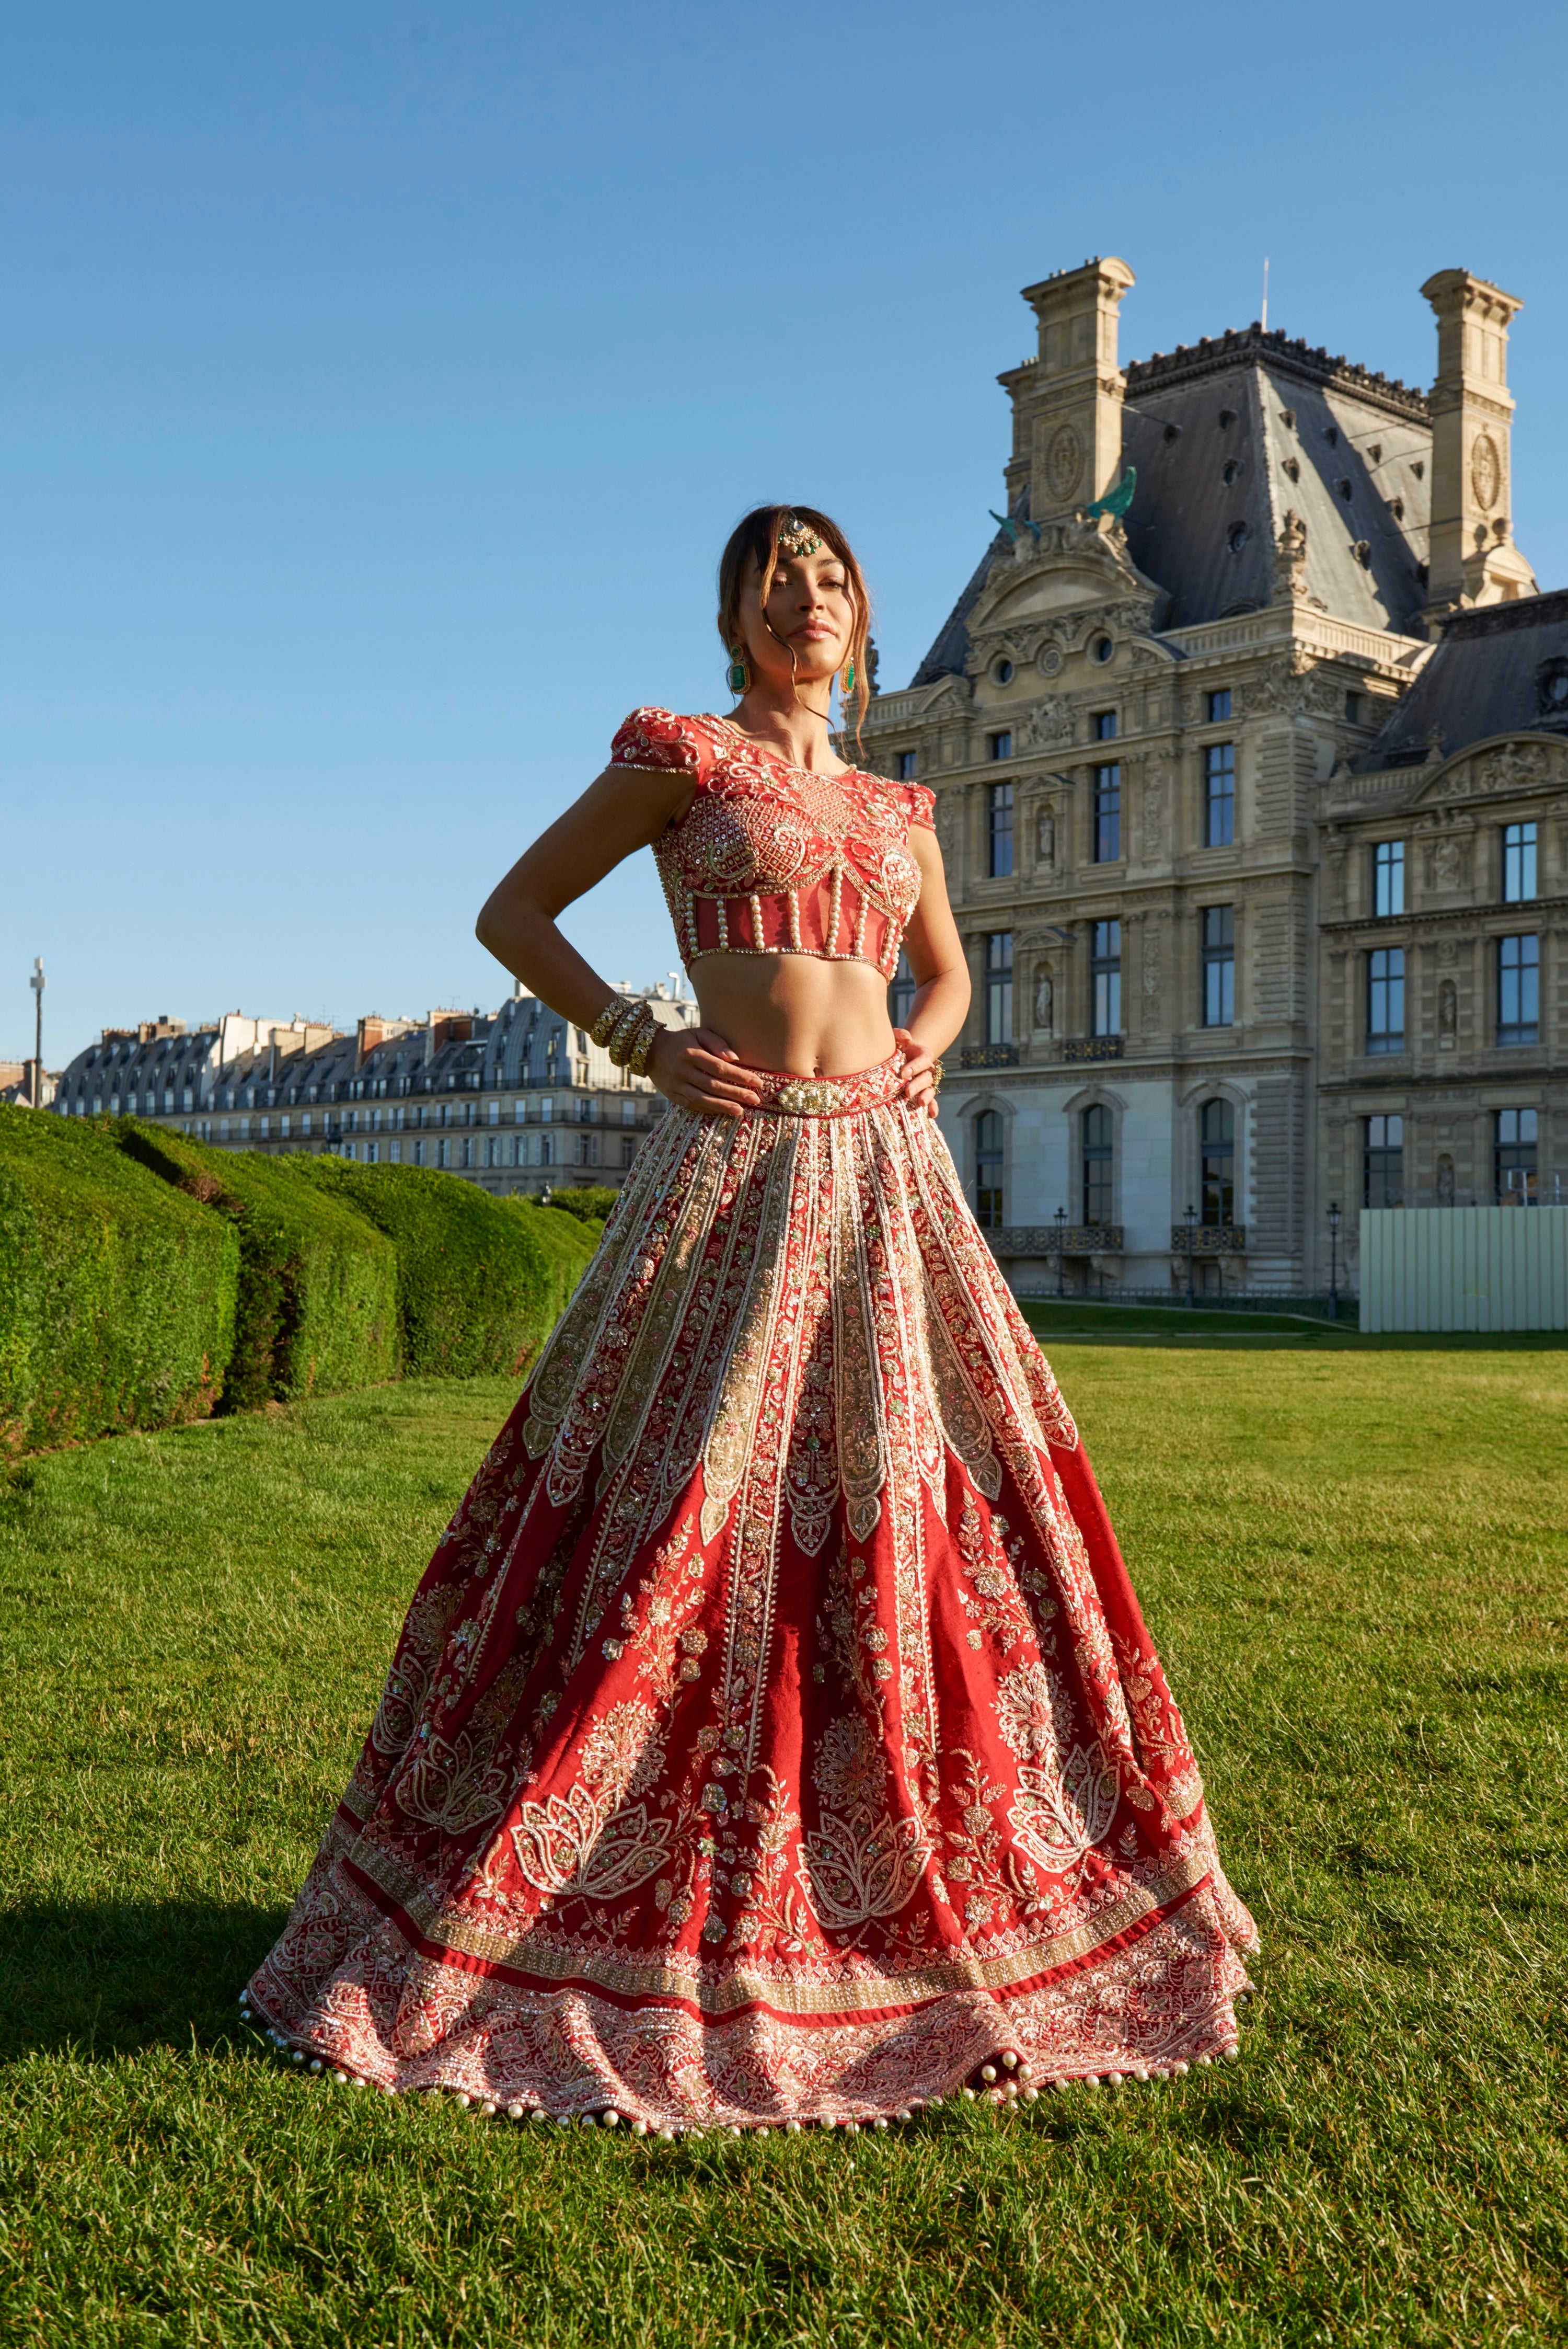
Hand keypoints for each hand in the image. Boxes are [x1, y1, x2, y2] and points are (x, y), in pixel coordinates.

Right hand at [648, 1025, 767, 1116]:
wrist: (650, 1051)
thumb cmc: (681, 1041)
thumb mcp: (698, 1033)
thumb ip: (717, 1043)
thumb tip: (735, 1058)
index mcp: (691, 1053)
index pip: (719, 1068)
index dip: (739, 1076)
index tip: (756, 1082)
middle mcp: (682, 1070)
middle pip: (713, 1085)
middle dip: (736, 1093)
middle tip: (755, 1099)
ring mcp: (676, 1085)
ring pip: (702, 1099)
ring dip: (723, 1106)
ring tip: (741, 1110)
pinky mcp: (672, 1095)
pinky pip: (692, 1105)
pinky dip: (708, 1109)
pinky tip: (723, 1110)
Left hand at [893, 1028, 940, 1118]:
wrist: (894, 1060)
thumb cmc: (895, 1048)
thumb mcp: (895, 1038)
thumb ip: (899, 1035)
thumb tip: (905, 1039)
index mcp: (922, 1055)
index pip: (925, 1058)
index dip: (916, 1066)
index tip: (902, 1073)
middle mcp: (926, 1069)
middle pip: (927, 1077)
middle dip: (918, 1085)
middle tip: (907, 1092)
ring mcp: (926, 1083)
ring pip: (930, 1090)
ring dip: (927, 1097)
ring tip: (920, 1103)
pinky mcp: (922, 1095)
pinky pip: (932, 1102)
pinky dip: (933, 1108)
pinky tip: (931, 1115)